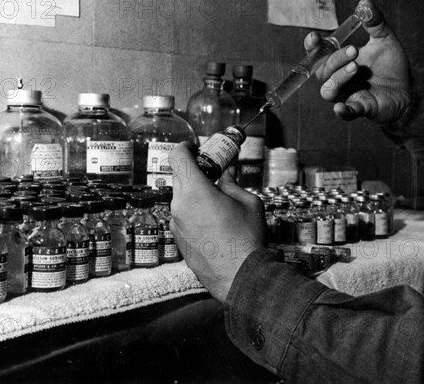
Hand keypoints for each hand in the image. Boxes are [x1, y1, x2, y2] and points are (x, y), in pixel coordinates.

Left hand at [168, 143, 264, 302]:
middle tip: (213, 173)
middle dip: (194, 171)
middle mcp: (178, 205)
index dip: (185, 147)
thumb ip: (232, 184)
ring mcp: (175, 225)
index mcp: (194, 190)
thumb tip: (227, 175)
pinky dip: (193, 213)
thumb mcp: (248, 202)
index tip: (196, 148)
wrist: (239, 276)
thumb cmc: (246, 238)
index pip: (177, 156)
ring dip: (195, 194)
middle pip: (179, 176)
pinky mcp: (178, 240)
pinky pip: (182, 217)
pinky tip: (213, 224)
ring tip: (217, 203)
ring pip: (180, 198)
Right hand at [307, 0, 411, 123]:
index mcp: (339, 61)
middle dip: (336, 59)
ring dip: (338, 78)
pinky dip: (342, 110)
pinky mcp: (359, 108)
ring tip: (355, 68)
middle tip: (355, 50)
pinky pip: (346, 112)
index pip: (318, 54)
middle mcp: (338, 78)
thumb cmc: (391, 66)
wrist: (408, 90)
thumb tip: (364, 3)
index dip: (313, 47)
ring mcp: (347, 94)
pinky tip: (341, 108)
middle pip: (323, 70)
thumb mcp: (385, 39)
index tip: (315, 37)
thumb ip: (375, 22)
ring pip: (328, 90)